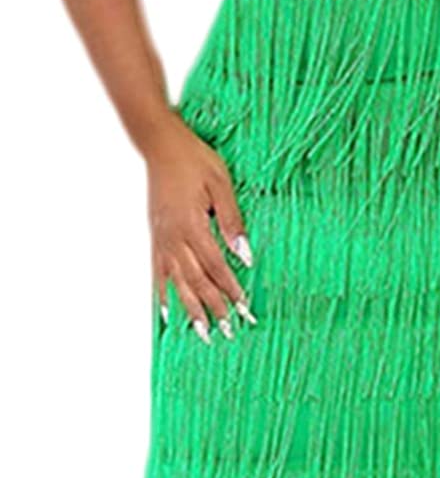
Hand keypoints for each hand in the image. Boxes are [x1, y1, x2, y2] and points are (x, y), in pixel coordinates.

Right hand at [145, 113, 255, 341]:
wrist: (159, 144)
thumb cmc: (193, 158)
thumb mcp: (221, 183)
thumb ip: (232, 220)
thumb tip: (246, 255)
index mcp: (193, 225)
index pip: (217, 267)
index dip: (232, 290)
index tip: (245, 310)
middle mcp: (174, 238)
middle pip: (197, 282)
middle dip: (214, 308)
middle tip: (229, 331)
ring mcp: (162, 240)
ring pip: (177, 283)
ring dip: (191, 310)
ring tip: (202, 333)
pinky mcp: (155, 238)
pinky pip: (158, 274)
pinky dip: (163, 296)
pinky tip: (167, 314)